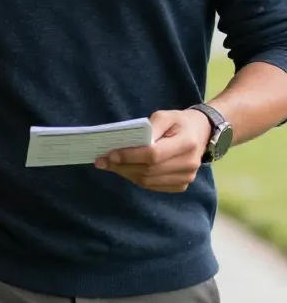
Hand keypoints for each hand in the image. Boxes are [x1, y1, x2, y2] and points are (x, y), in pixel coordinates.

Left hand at [94, 109, 212, 192]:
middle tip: (102, 161)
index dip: (130, 156)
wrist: (201, 133)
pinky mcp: (182, 185)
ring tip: (110, 165)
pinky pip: (154, 186)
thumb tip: (129, 143)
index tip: (110, 154)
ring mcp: (187, 177)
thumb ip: (148, 128)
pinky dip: (136, 179)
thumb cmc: (179, 122)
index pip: (153, 155)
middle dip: (122, 166)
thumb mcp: (164, 116)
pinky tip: (126, 170)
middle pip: (148, 170)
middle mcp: (189, 163)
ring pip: (148, 181)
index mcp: (186, 143)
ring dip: (126, 173)